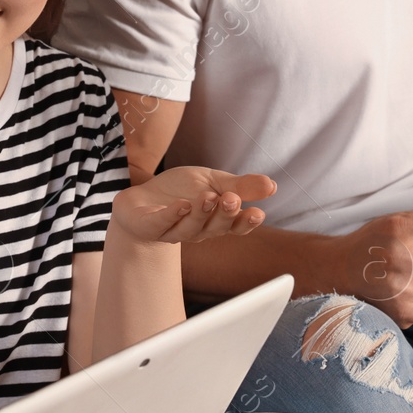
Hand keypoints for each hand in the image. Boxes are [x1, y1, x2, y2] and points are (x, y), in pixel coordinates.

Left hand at [111, 166, 275, 244]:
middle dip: (225, 214)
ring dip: (200, 213)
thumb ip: (239, 185)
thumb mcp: (212, 181)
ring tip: (208, 196)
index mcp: (215, 221)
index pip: (235, 227)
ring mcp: (172, 231)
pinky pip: (162, 224)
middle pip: (215, 228)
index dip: (246, 223)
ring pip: (190, 228)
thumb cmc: (180, 191)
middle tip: (232, 199)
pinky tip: (181, 205)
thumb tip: (272, 185)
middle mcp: (197, 230)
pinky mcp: (149, 226)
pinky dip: (172, 215)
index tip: (258, 213)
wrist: (139, 199)